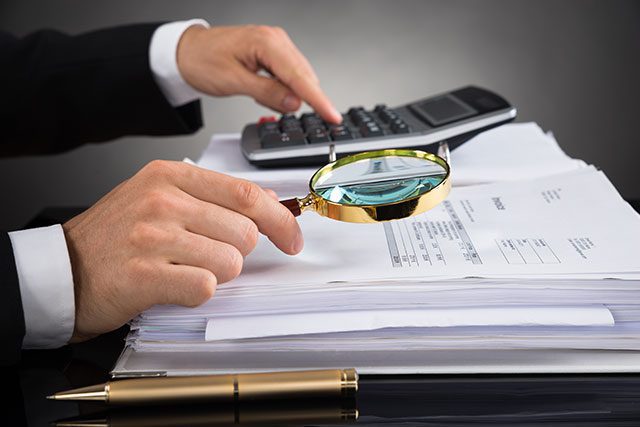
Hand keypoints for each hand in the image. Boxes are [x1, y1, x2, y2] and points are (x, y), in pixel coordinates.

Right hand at [62, 160, 302, 341]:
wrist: (64, 270)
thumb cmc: (116, 235)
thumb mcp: (160, 196)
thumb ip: (214, 195)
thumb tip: (267, 200)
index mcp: (170, 175)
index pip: (245, 193)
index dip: (279, 219)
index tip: (292, 238)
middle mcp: (162, 200)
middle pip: (244, 232)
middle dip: (237, 252)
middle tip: (208, 255)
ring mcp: (152, 236)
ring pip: (230, 262)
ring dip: (215, 273)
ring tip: (183, 268)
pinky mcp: (145, 274)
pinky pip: (205, 287)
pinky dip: (196, 292)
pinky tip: (172, 284)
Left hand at [176, 24, 341, 122]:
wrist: (186, 51)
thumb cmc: (203, 61)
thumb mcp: (234, 82)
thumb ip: (268, 93)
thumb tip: (294, 103)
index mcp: (267, 43)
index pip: (300, 77)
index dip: (319, 100)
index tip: (332, 116)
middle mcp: (276, 40)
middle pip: (304, 77)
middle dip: (301, 99)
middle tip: (279, 109)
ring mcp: (276, 44)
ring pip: (298, 77)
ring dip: (289, 94)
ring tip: (258, 94)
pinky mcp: (273, 52)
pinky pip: (288, 74)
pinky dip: (282, 88)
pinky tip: (264, 91)